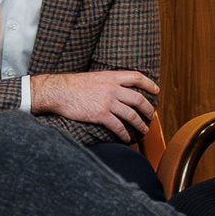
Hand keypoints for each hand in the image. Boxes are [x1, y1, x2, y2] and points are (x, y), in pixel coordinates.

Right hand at [33, 70, 160, 139]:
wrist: (58, 91)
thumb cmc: (72, 85)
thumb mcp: (93, 77)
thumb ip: (106, 82)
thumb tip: (115, 89)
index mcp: (111, 77)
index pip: (136, 77)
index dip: (149, 83)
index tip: (156, 90)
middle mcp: (112, 88)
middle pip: (138, 99)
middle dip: (149, 109)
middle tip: (152, 116)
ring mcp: (107, 102)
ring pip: (132, 115)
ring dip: (140, 124)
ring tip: (143, 130)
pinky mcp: (100, 114)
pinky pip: (118, 126)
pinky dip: (124, 134)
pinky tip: (126, 138)